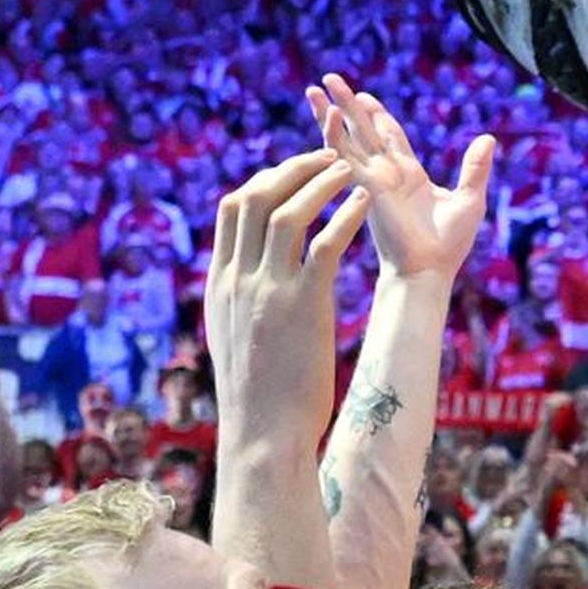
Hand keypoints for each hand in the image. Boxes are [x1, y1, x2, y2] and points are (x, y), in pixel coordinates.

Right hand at [200, 148, 366, 407]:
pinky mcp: (304, 307)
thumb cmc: (258, 390)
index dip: (266, 178)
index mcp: (221, 282)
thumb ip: (237, 296)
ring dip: (321, 182)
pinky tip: (365, 203)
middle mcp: (238, 280)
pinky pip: (325, 246)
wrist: (263, 433)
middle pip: (256, 197)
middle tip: (328, 156)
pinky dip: (345, 217)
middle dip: (293, 168)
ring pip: (289, 212)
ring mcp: (268, 291)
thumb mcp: (233, 333)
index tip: (297, 170)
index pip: (233, 208)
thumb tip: (245, 272)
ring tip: (352, 168)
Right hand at [309, 75, 497, 279]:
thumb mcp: (470, 198)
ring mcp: (372, 179)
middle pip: (364, 130)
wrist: (429, 270)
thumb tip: (487, 138)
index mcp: (409, 174)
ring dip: (331, 112)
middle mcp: (387, 174)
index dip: (378, 116)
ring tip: (316, 87)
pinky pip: (346, 155)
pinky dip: (335, 133)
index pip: (390, 137)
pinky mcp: (365, 186)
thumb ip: (475, 168)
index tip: (365, 97)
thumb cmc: (448, 243)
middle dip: (349, 105)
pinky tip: (328, 112)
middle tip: (331, 80)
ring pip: (348, 137)